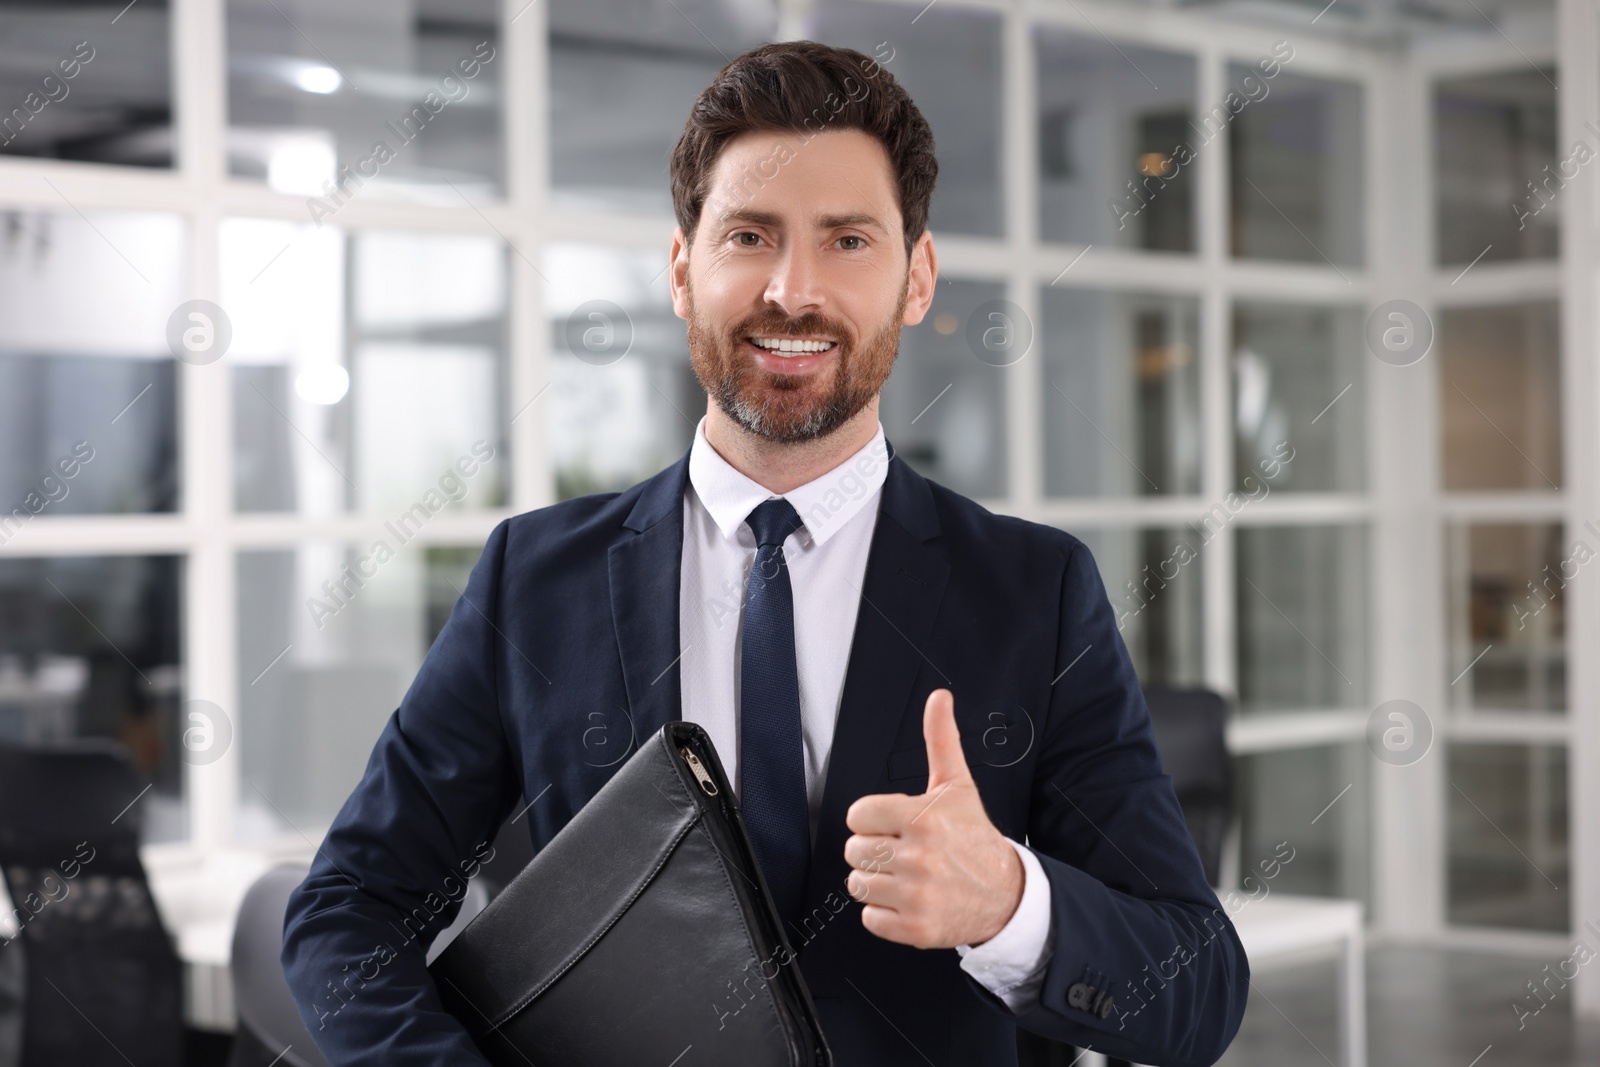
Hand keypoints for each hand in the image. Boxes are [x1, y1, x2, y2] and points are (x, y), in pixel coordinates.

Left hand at [842, 688, 1023, 949]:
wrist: (1005, 895)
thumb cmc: (974, 838)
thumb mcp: (956, 786)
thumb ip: (940, 740)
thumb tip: (939, 698)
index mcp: (923, 818)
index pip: (857, 816)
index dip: (873, 819)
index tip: (894, 824)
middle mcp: (919, 857)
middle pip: (854, 851)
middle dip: (873, 850)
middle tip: (902, 852)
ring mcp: (917, 895)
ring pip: (857, 884)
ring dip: (876, 882)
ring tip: (905, 876)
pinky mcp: (915, 929)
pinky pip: (869, 918)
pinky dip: (884, 914)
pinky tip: (908, 900)